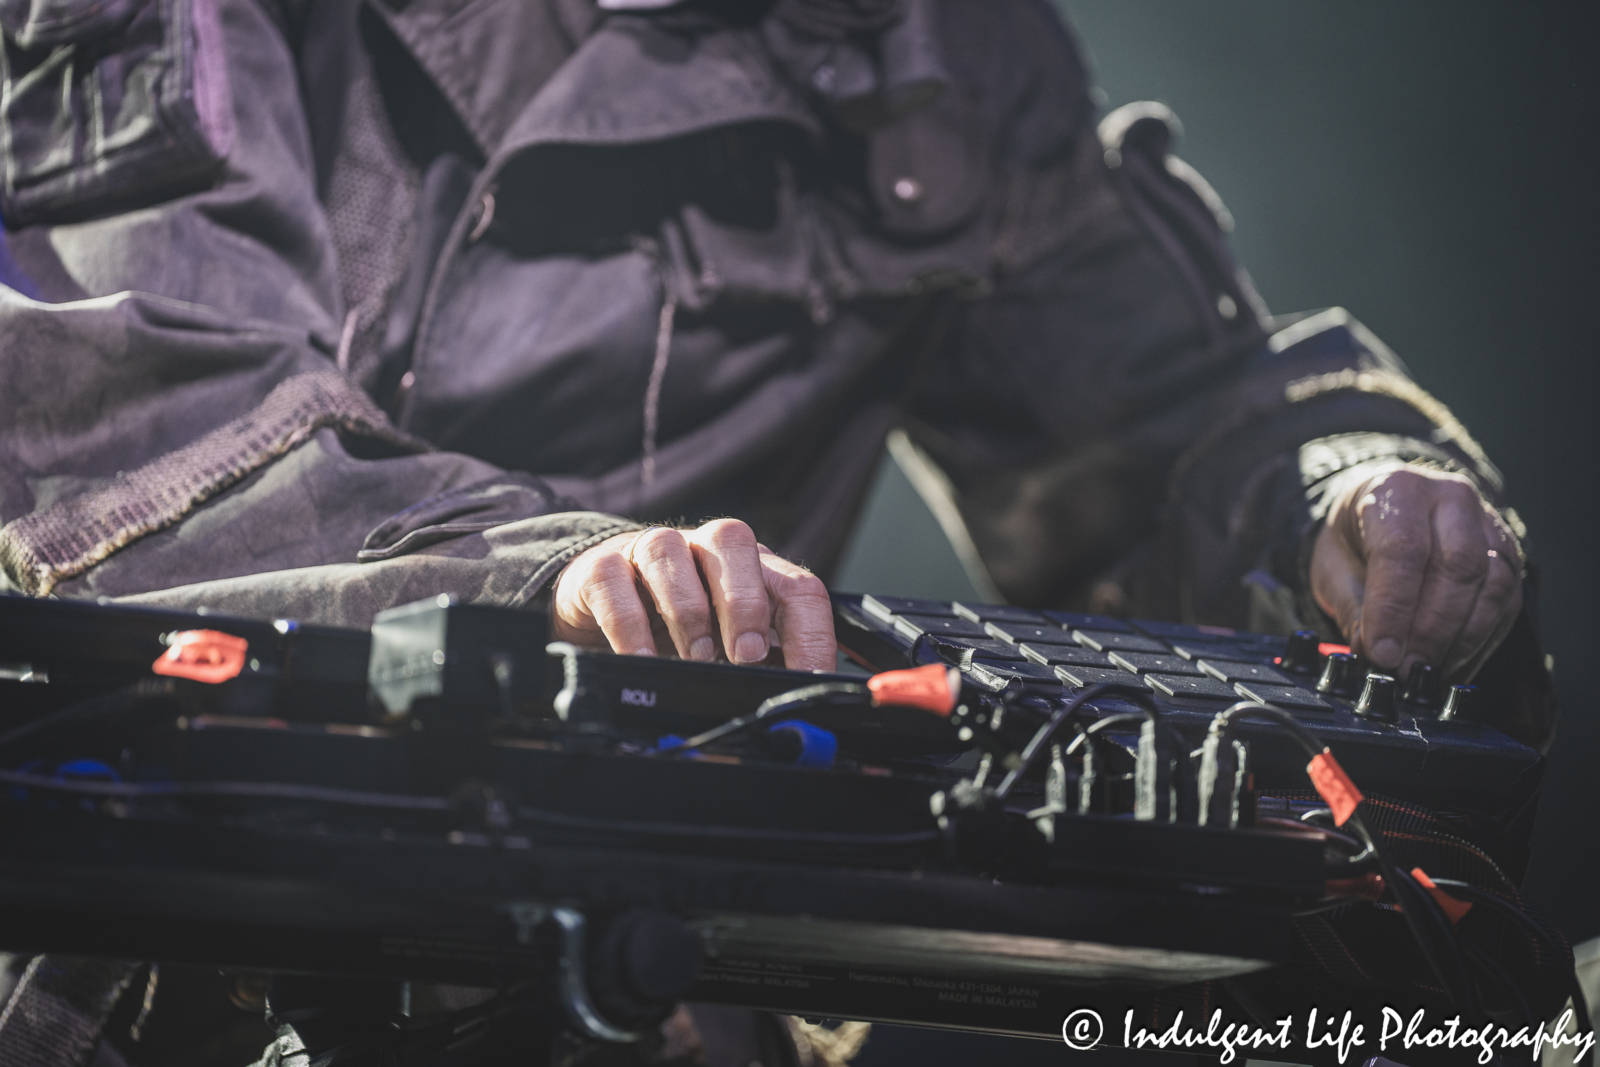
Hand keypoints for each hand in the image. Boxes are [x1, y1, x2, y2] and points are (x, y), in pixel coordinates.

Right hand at [551, 519, 836, 671]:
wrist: (600, 601)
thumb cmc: (678, 626)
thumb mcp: (728, 647)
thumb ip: (761, 670)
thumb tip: (788, 715)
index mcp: (752, 569)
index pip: (797, 586)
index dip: (810, 634)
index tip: (808, 681)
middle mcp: (704, 549)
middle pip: (734, 544)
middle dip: (746, 604)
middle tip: (746, 655)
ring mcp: (651, 551)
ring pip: (670, 551)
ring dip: (688, 611)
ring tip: (696, 659)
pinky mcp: (601, 567)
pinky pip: (614, 583)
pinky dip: (630, 626)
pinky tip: (639, 660)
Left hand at [1310, 465, 1521, 681]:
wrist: (1385, 512)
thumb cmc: (1355, 539)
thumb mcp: (1332, 565)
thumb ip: (1352, 606)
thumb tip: (1372, 651)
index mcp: (1397, 489)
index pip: (1403, 548)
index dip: (1394, 607)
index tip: (1382, 652)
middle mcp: (1450, 498)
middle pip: (1458, 565)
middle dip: (1432, 628)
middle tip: (1406, 669)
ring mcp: (1487, 523)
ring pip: (1494, 584)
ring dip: (1462, 638)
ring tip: (1428, 671)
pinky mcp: (1508, 554)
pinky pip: (1509, 600)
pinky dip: (1482, 640)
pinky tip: (1454, 663)